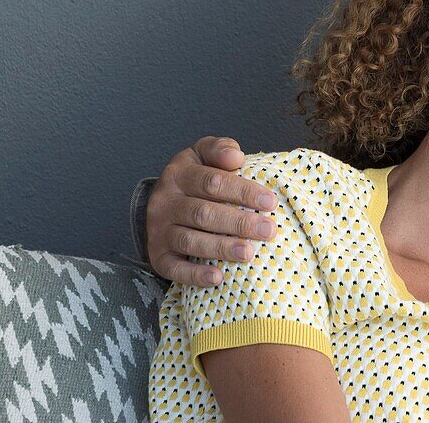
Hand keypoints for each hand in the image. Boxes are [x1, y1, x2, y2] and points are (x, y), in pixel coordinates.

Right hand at [147, 137, 277, 285]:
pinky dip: (194, 275)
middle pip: (203, 213)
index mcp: (179, 174)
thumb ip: (221, 149)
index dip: (243, 191)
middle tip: (268, 230)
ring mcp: (158, 230)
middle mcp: (164, 202)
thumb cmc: (197, 175)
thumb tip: (236, 158)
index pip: (212, 182)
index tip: (270, 202)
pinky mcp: (157, 255)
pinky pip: (173, 268)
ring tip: (249, 253)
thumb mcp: (205, 154)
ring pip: (190, 240)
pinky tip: (218, 278)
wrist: (163, 201)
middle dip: (239, 222)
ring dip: (221, 248)